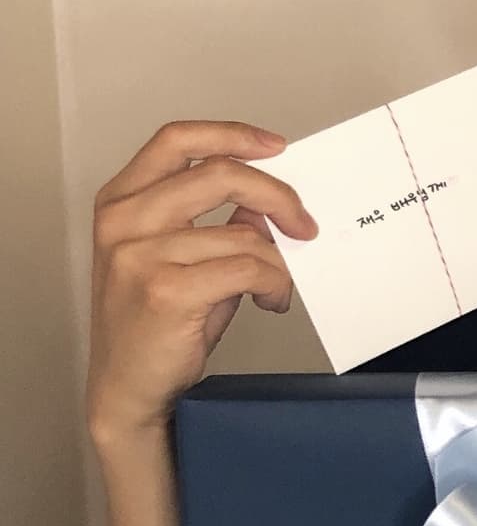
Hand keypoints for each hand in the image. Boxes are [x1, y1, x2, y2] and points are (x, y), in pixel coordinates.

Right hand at [87, 120, 315, 441]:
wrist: (128, 391)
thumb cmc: (156, 329)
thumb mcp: (184, 263)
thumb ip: (217, 227)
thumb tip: (267, 207)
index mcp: (121, 201)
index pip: (176, 140)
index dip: (231, 135)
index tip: (276, 146)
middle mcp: (123, 220)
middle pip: (219, 172)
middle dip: (278, 196)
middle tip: (305, 225)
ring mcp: (140, 254)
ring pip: (242, 233)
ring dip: (278, 262)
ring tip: (280, 287)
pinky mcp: (165, 290)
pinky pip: (247, 268)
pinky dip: (273, 284)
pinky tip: (271, 301)